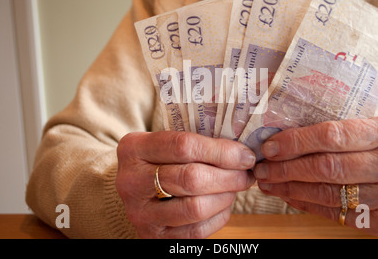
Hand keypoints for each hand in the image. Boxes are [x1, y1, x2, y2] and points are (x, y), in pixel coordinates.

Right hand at [116, 131, 255, 237]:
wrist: (134, 188)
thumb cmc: (159, 159)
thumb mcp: (165, 141)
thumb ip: (196, 141)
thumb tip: (242, 151)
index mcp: (134, 149)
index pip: (184, 146)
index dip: (221, 151)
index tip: (245, 155)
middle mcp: (131, 181)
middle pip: (192, 179)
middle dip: (229, 176)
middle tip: (246, 173)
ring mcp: (140, 213)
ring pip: (196, 207)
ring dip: (226, 197)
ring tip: (234, 187)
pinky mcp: (153, 236)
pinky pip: (196, 230)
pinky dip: (218, 216)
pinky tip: (223, 203)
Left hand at [254, 114, 377, 236]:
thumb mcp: (374, 127)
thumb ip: (338, 130)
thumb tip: (283, 140)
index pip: (334, 135)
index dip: (297, 142)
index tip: (270, 147)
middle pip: (328, 167)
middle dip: (287, 169)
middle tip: (262, 169)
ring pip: (329, 194)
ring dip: (291, 189)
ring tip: (269, 183)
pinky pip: (337, 214)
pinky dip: (308, 204)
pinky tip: (290, 196)